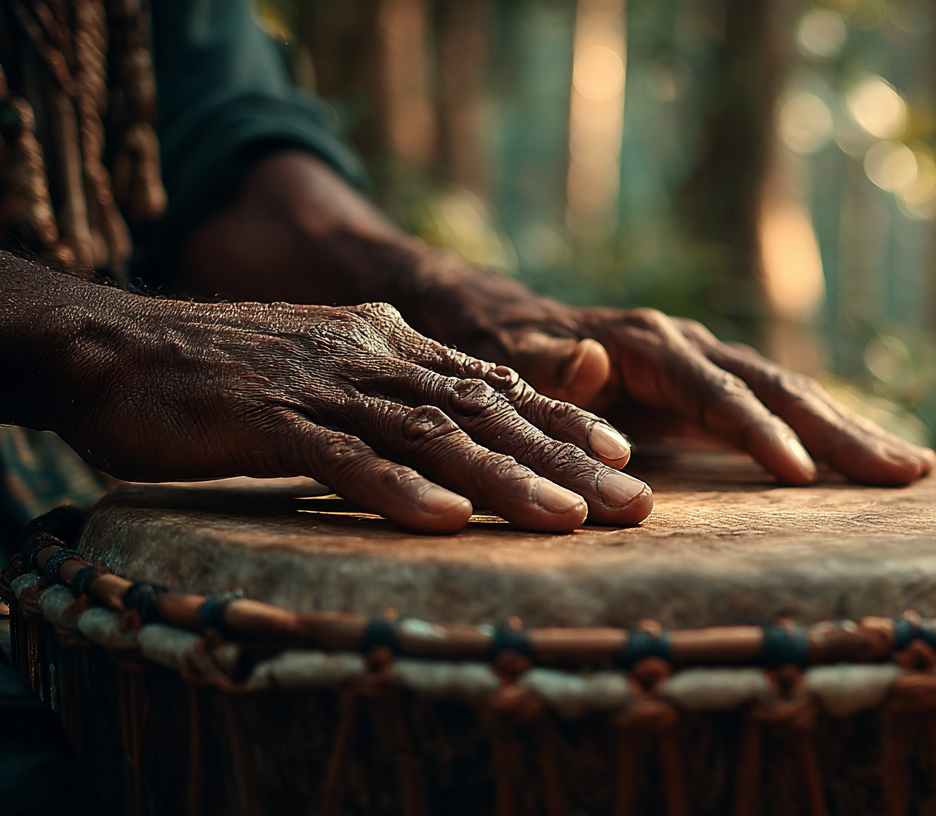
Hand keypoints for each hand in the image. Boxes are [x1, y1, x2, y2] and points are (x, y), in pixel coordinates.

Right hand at [57, 296, 652, 532]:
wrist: (117, 348)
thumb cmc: (229, 376)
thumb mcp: (332, 371)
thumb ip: (394, 392)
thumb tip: (458, 426)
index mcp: (390, 346)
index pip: (495, 384)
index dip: (563, 417)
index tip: (623, 453)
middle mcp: (372, 359)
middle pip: (486, 413)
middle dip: (566, 461)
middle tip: (635, 503)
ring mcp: (323, 388)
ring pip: (433, 436)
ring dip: (506, 480)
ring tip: (569, 520)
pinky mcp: (268, 421)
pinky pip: (343, 460)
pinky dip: (397, 492)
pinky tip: (447, 522)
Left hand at [406, 266, 934, 485]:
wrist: (491, 318)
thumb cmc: (494, 347)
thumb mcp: (505, 356)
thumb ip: (543, 365)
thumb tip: (587, 358)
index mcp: (645, 344)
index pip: (715, 391)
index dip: (757, 431)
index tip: (800, 475)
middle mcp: (686, 346)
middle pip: (777, 387)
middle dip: (841, 431)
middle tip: (905, 471)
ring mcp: (702, 362)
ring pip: (791, 394)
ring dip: (850, 431)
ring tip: (912, 468)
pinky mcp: (706, 385)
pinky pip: (776, 407)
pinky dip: (823, 432)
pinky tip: (863, 459)